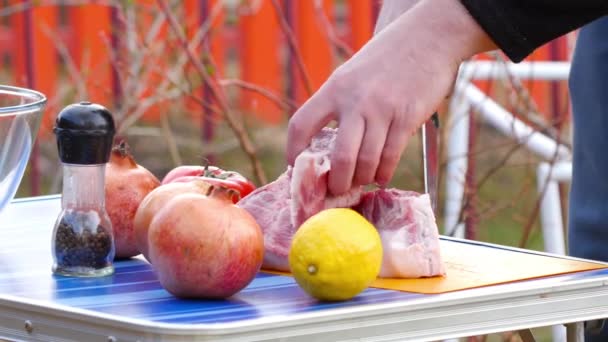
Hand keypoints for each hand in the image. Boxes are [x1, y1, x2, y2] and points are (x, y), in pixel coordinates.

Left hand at [287, 0, 493, 195]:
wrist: (428, 37)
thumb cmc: (387, 58)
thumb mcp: (351, 74)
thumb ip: (338, 103)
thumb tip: (327, 144)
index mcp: (334, 89)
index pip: (301, 124)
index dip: (293, 152)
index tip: (296, 167)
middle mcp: (355, 101)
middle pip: (339, 157)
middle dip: (336, 182)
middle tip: (336, 190)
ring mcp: (382, 110)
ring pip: (366, 161)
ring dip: (362, 179)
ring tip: (360, 182)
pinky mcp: (407, 117)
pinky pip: (391, 156)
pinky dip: (383, 173)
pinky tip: (380, 177)